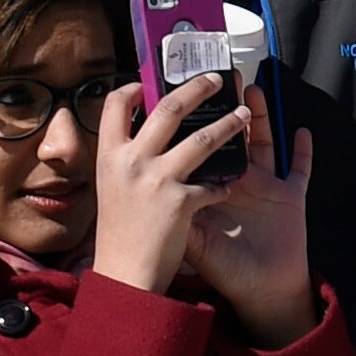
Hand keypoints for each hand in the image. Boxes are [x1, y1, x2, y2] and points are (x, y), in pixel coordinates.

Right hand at [90, 68, 256, 296]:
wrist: (124, 276)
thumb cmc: (118, 235)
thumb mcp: (111, 189)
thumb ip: (126, 163)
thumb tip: (141, 137)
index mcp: (109, 157)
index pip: (113, 107)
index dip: (130, 90)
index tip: (146, 84)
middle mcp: (131, 162)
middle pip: (168, 109)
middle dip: (196, 89)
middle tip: (215, 79)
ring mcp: (157, 180)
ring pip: (204, 138)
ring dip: (229, 123)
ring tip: (246, 113)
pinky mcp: (182, 201)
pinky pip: (214, 183)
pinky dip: (223, 184)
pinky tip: (228, 185)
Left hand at [176, 80, 318, 347]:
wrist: (262, 294)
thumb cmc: (225, 271)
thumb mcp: (193, 242)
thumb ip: (174, 214)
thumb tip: (148, 188)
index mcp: (208, 188)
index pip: (193, 147)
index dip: (186, 123)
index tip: (175, 94)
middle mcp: (235, 180)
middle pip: (228, 135)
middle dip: (223, 107)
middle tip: (216, 77)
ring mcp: (265, 186)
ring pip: (262, 142)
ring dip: (260, 116)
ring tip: (252, 90)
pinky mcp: (290, 196)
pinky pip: (299, 168)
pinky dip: (302, 151)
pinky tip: (302, 132)